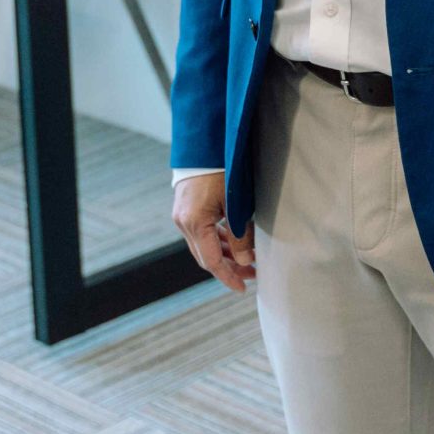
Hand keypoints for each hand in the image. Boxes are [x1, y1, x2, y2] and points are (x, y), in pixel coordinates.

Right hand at [172, 174, 255, 292]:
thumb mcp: (235, 203)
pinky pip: (200, 233)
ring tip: (246, 259)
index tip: (242, 288)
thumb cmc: (221, 170)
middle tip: (252, 273)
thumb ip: (240, 234)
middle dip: (229, 268)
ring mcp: (182, 216)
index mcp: (195, 223)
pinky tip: (233, 242)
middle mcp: (183, 222)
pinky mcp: (184, 210)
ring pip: (202, 246)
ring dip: (224, 254)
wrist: (203, 145)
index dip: (228, 277)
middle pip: (205, 256)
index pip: (211, 261)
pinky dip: (216, 241)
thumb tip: (245, 261)